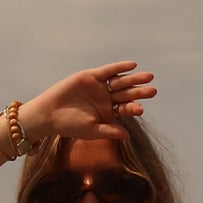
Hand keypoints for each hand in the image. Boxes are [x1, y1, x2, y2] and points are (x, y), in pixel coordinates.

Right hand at [21, 61, 156, 144]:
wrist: (50, 113)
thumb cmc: (69, 126)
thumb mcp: (91, 130)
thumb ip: (110, 131)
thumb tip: (128, 137)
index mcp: (108, 113)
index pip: (125, 109)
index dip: (133, 108)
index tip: (141, 110)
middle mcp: (106, 99)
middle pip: (126, 94)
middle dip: (139, 92)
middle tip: (153, 91)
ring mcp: (100, 87)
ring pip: (120, 82)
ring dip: (134, 79)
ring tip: (148, 76)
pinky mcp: (92, 76)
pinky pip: (108, 71)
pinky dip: (119, 68)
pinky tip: (132, 65)